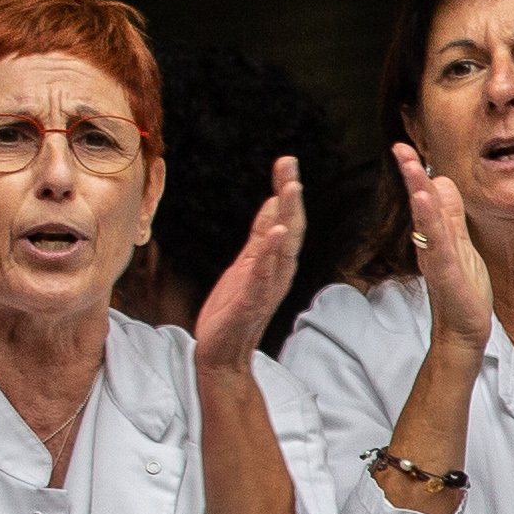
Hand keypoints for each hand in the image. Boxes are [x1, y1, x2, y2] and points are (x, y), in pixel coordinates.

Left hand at [190, 162, 306, 371]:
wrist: (222, 352)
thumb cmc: (233, 310)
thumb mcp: (246, 265)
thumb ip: (260, 238)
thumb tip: (273, 206)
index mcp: (274, 261)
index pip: (284, 220)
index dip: (286, 191)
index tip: (286, 162)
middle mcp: (277, 271)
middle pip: (289, 227)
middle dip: (291, 196)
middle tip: (291, 165)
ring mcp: (267, 286)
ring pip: (283, 247)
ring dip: (288, 218)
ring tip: (290, 190)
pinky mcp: (252, 301)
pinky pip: (265, 273)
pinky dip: (271, 253)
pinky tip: (274, 233)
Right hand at [393, 143, 494, 352]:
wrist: (464, 329)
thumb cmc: (463, 289)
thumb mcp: (460, 244)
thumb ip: (451, 216)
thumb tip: (440, 182)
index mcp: (435, 235)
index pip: (425, 198)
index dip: (416, 173)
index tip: (404, 148)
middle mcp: (431, 243)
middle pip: (420, 204)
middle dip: (411, 175)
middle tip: (399, 147)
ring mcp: (437, 257)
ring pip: (426, 221)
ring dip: (419, 194)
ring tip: (412, 168)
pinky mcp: (446, 273)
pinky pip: (437, 244)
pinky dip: (431, 223)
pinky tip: (426, 203)